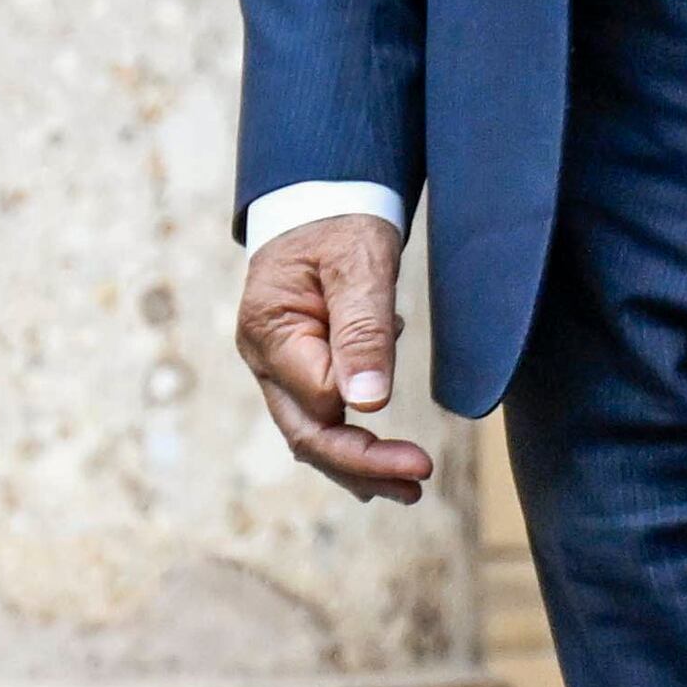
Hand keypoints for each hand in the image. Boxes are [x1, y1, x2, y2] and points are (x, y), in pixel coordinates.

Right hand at [236, 214, 436, 499]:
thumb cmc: (340, 223)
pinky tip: (382, 466)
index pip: (317, 401)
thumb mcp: (359, 264)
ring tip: (409, 488)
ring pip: (311, 431)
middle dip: (361, 466)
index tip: (420, 456)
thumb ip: (362, 328)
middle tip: (419, 482)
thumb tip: (367, 404)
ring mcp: (278, 365)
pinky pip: (319, 413)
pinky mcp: (300, 365)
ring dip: (357, 464)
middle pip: (306, 432)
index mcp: (270, 332)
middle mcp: (266, 357)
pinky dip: (350, 442)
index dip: (364, 434)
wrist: (322, 198)